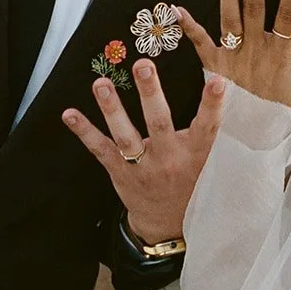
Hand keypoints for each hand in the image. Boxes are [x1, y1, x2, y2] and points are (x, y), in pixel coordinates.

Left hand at [63, 59, 226, 243]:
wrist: (166, 223)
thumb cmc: (190, 181)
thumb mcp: (208, 161)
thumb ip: (209, 131)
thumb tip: (221, 87)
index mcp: (196, 155)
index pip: (207, 126)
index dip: (213, 104)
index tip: (217, 81)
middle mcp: (169, 159)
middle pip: (159, 123)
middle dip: (151, 93)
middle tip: (143, 66)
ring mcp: (142, 167)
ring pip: (125, 135)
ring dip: (112, 108)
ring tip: (101, 83)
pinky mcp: (120, 172)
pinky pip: (100, 149)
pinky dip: (84, 131)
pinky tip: (69, 114)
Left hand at [176, 0, 290, 126]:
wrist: (248, 149)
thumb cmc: (282, 126)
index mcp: (280, 57)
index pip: (288, 17)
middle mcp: (255, 53)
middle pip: (255, 10)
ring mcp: (233, 60)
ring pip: (229, 20)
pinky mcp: (213, 70)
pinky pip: (200, 45)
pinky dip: (189, 27)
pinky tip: (177, 9)